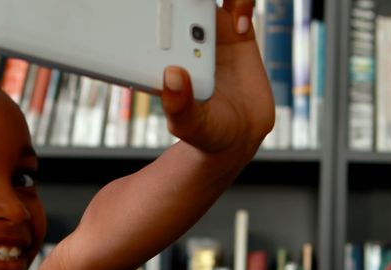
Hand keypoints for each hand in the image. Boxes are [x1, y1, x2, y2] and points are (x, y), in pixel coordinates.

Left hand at [160, 0, 274, 155]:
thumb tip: (172, 75)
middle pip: (178, 4)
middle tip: (190, 1)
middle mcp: (184, 41)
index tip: (156, 7)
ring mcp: (211, 34)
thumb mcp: (189, 124)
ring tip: (222, 15)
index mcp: (162, 57)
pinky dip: (242, 5)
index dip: (151, 11)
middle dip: (178, 0)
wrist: (241, 134)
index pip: (149, 23)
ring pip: (206, 0)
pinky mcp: (239, 33)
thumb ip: (179, 105)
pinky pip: (239, 5)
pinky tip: (240, 27)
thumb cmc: (207, 131)